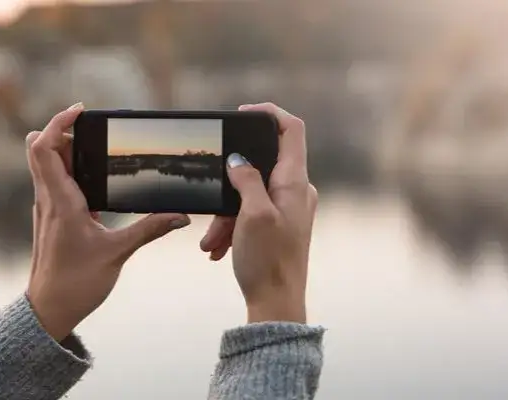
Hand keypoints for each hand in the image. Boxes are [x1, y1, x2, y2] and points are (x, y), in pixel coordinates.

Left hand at [25, 103, 191, 339]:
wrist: (48, 311)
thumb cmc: (75, 284)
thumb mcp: (117, 253)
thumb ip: (149, 230)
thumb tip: (179, 216)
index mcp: (60, 201)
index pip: (43, 148)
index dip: (58, 122)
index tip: (81, 111)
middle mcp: (47, 200)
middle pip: (40, 149)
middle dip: (62, 130)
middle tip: (90, 125)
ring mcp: (46, 209)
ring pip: (45, 165)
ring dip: (64, 149)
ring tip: (95, 145)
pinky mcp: (50, 219)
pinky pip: (53, 183)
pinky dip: (68, 171)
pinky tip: (93, 179)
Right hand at [200, 103, 317, 323]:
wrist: (277, 303)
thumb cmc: (268, 261)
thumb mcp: (251, 215)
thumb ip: (245, 180)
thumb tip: (237, 160)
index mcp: (295, 182)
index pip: (291, 130)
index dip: (269, 114)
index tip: (242, 114)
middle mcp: (296, 190)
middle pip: (259, 166)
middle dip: (229, 184)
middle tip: (212, 201)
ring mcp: (289, 207)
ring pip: (249, 193)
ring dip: (225, 213)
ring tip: (211, 240)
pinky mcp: (280, 224)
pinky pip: (250, 213)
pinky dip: (232, 225)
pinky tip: (218, 247)